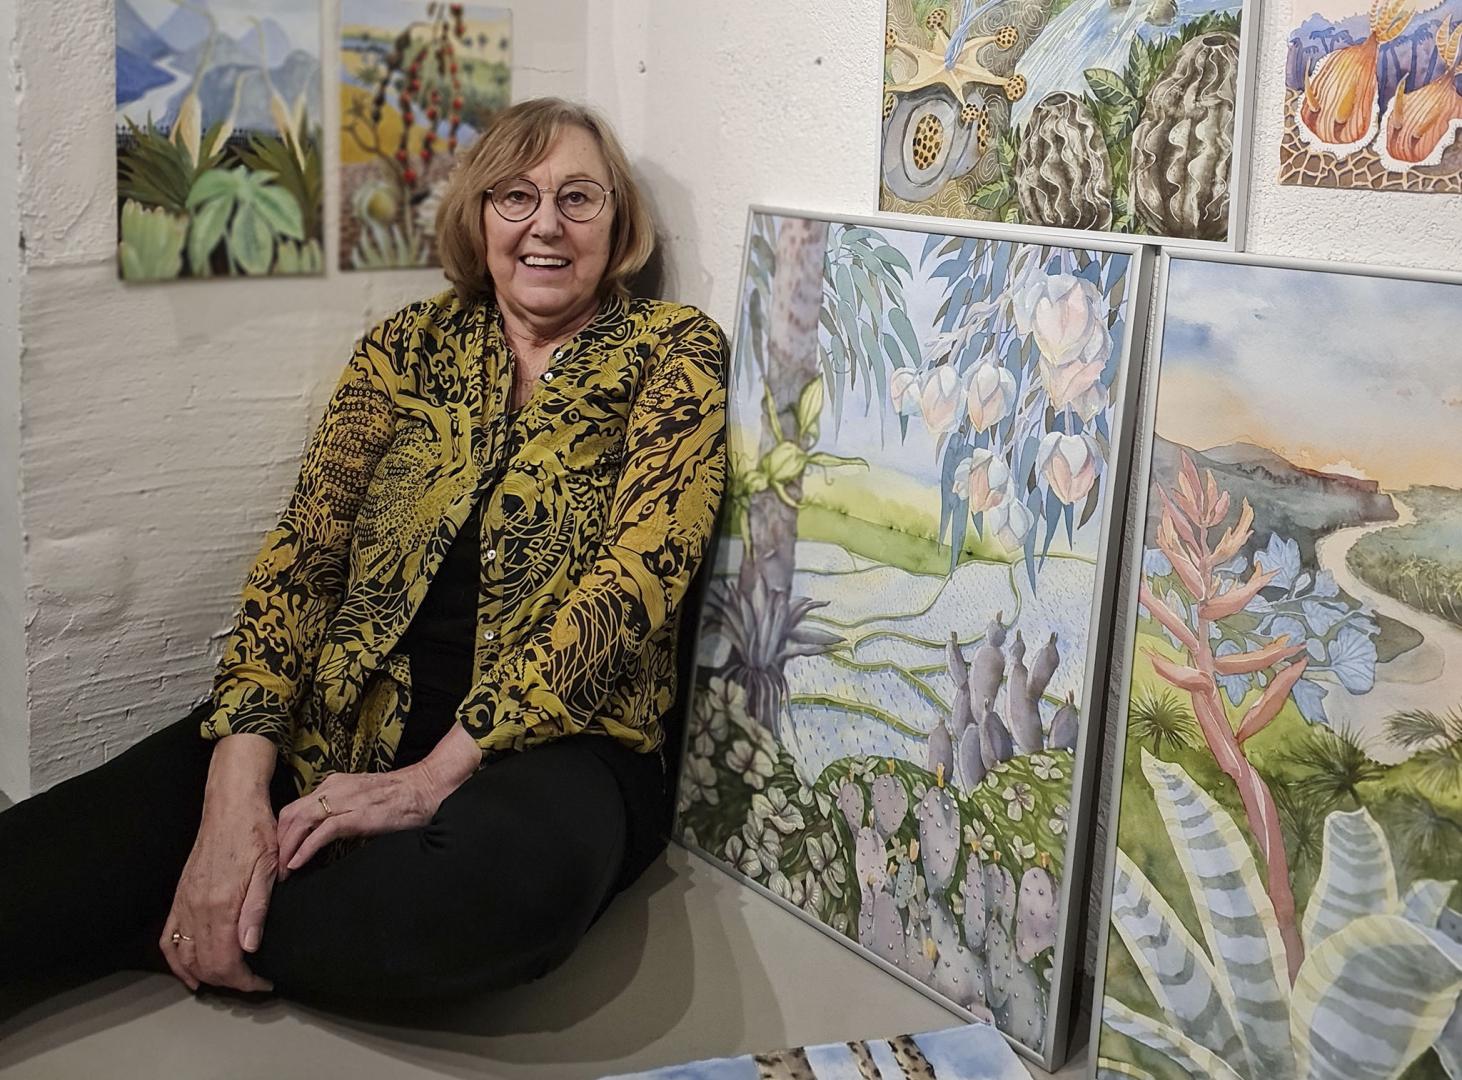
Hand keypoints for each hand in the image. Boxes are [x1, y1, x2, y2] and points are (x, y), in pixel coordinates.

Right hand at [161, 733, 278, 993]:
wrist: (231, 806)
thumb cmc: (257, 833)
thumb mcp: (268, 868)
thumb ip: (256, 910)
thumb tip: (248, 948)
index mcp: (221, 903)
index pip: (226, 960)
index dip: (244, 981)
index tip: (262, 984)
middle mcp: (197, 907)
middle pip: (205, 963)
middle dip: (228, 981)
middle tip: (251, 984)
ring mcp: (185, 902)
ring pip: (184, 955)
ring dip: (203, 975)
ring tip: (226, 982)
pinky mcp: (180, 895)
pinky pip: (168, 937)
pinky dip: (176, 960)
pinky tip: (189, 972)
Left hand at [276, 723, 479, 876]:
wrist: (426, 788)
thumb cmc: (399, 798)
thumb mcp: (361, 800)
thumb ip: (341, 811)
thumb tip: (321, 835)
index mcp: (333, 784)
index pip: (296, 808)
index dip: (282, 833)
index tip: (279, 854)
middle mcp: (333, 788)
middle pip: (291, 814)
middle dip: (278, 842)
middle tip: (274, 868)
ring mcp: (345, 800)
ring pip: (301, 821)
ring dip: (287, 848)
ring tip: (282, 871)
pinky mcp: (356, 815)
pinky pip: (322, 832)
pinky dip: (305, 849)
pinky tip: (298, 864)